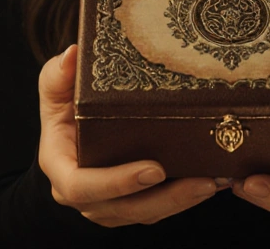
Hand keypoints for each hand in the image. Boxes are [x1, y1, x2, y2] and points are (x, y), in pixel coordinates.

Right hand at [38, 44, 224, 225]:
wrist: (70, 130)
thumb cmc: (64, 107)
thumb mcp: (56, 88)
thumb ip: (58, 75)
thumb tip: (72, 56)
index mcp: (61, 169)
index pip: (82, 186)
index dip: (117, 182)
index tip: (154, 169)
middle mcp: (84, 195)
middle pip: (124, 208)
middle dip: (165, 198)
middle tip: (201, 181)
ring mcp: (108, 205)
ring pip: (145, 214)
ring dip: (181, 202)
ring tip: (214, 183)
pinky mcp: (130, 206)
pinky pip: (157, 211)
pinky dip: (183, 201)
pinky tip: (211, 184)